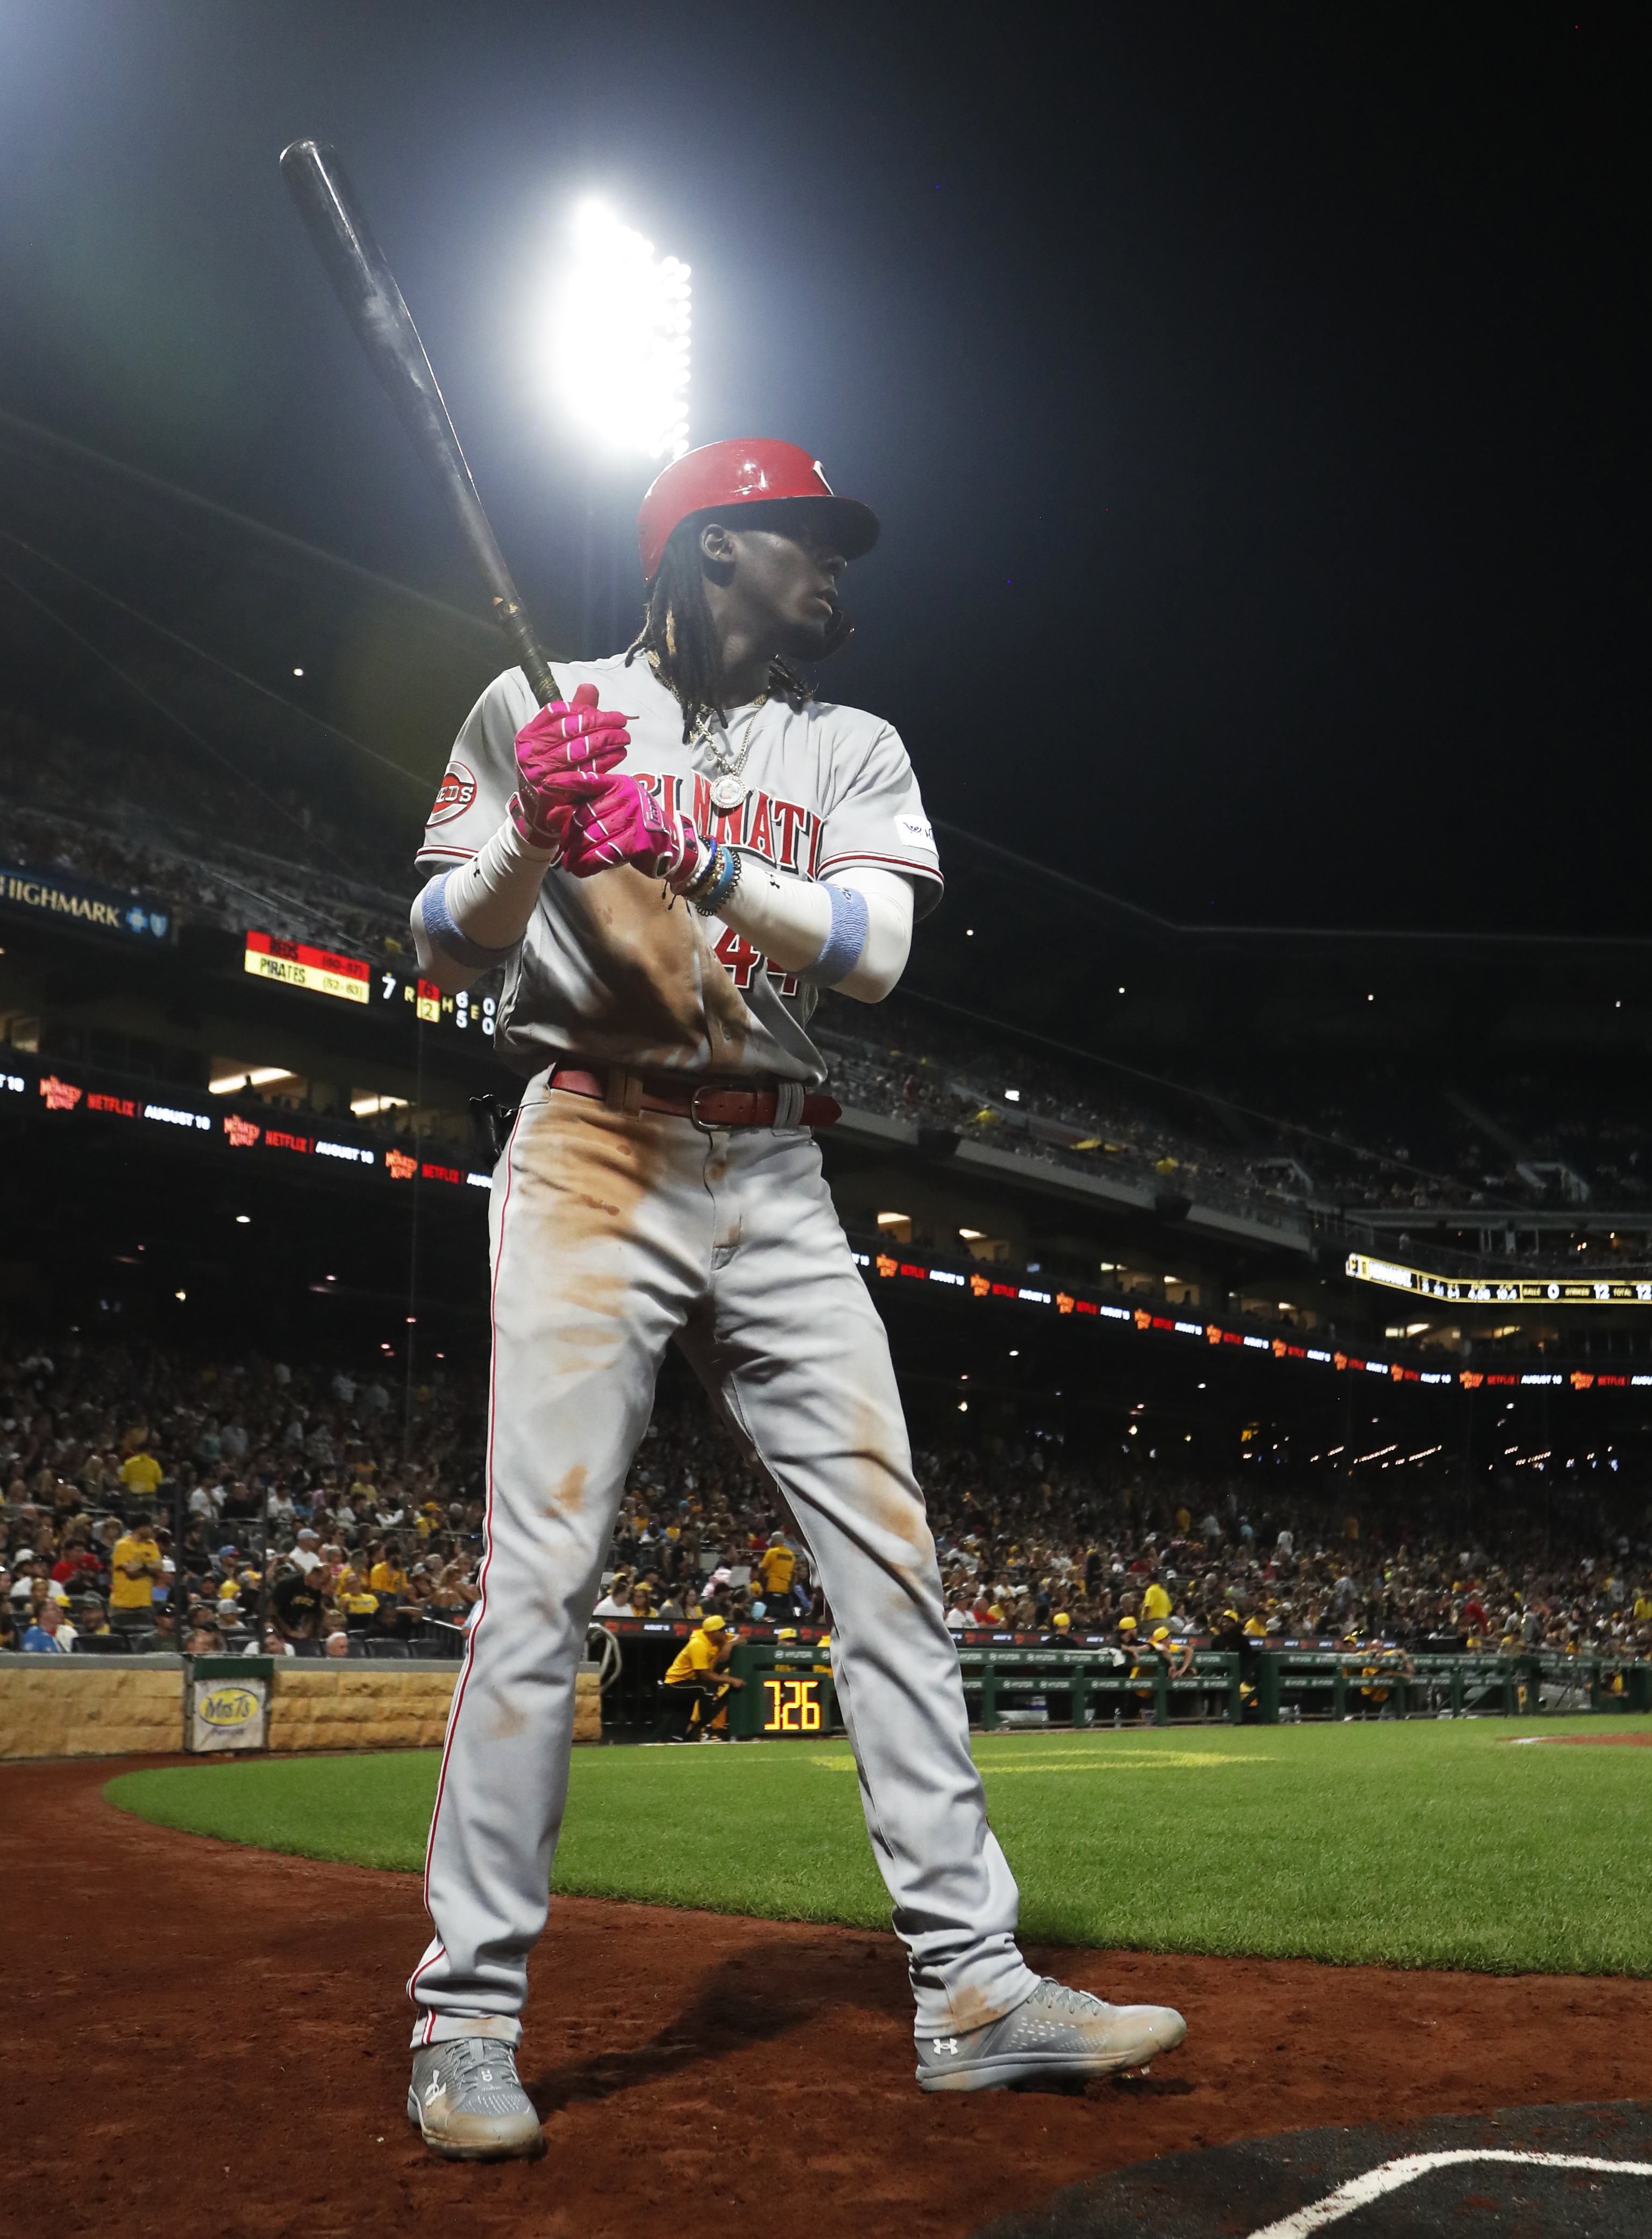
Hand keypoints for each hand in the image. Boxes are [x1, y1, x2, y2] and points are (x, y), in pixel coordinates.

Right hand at [511, 684, 630, 851]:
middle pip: (572, 730)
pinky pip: (587, 770)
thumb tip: (589, 686)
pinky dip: (606, 761)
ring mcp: (541, 772)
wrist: (537, 813)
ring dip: (608, 740)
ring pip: (581, 749)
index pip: (557, 712)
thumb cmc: (549, 770)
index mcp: (527, 735)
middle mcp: (530, 752)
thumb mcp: (554, 741)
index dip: (582, 709)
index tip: (602, 711)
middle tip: (622, 722)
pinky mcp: (555, 790)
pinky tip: (620, 754)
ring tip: (625, 737)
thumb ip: (572, 714)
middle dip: (602, 723)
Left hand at [561, 775, 703, 885]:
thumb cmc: (636, 826)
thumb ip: (590, 807)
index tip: (547, 783)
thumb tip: (552, 816)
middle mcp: (627, 797)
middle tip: (561, 848)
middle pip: (586, 815)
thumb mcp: (617, 807)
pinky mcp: (638, 840)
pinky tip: (581, 869)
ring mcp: (634, 817)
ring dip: (576, 853)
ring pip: (593, 836)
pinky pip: (605, 853)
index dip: (568, 781)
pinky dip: (590, 863)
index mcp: (620, 784)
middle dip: (569, 835)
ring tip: (568, 863)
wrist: (670, 844)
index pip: (590, 780)